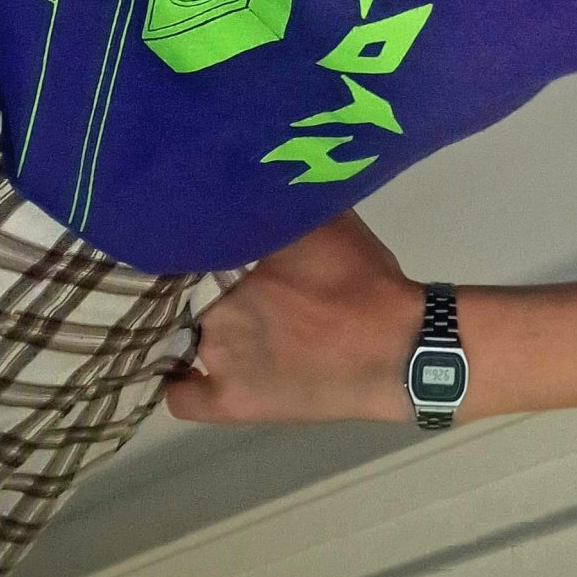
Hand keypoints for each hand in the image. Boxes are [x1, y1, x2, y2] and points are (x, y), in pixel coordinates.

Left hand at [164, 211, 423, 426]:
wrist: (397, 350)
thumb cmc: (363, 281)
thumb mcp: (326, 220)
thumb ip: (284, 202)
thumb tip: (258, 175)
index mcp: (234, 259)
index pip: (195, 245)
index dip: (201, 242)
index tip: (213, 240)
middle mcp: (213, 307)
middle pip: (192, 289)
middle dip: (209, 281)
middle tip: (235, 279)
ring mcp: (220, 359)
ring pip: (190, 332)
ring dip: (202, 322)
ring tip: (228, 319)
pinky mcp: (230, 402)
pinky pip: (183, 395)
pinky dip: (179, 380)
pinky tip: (188, 367)